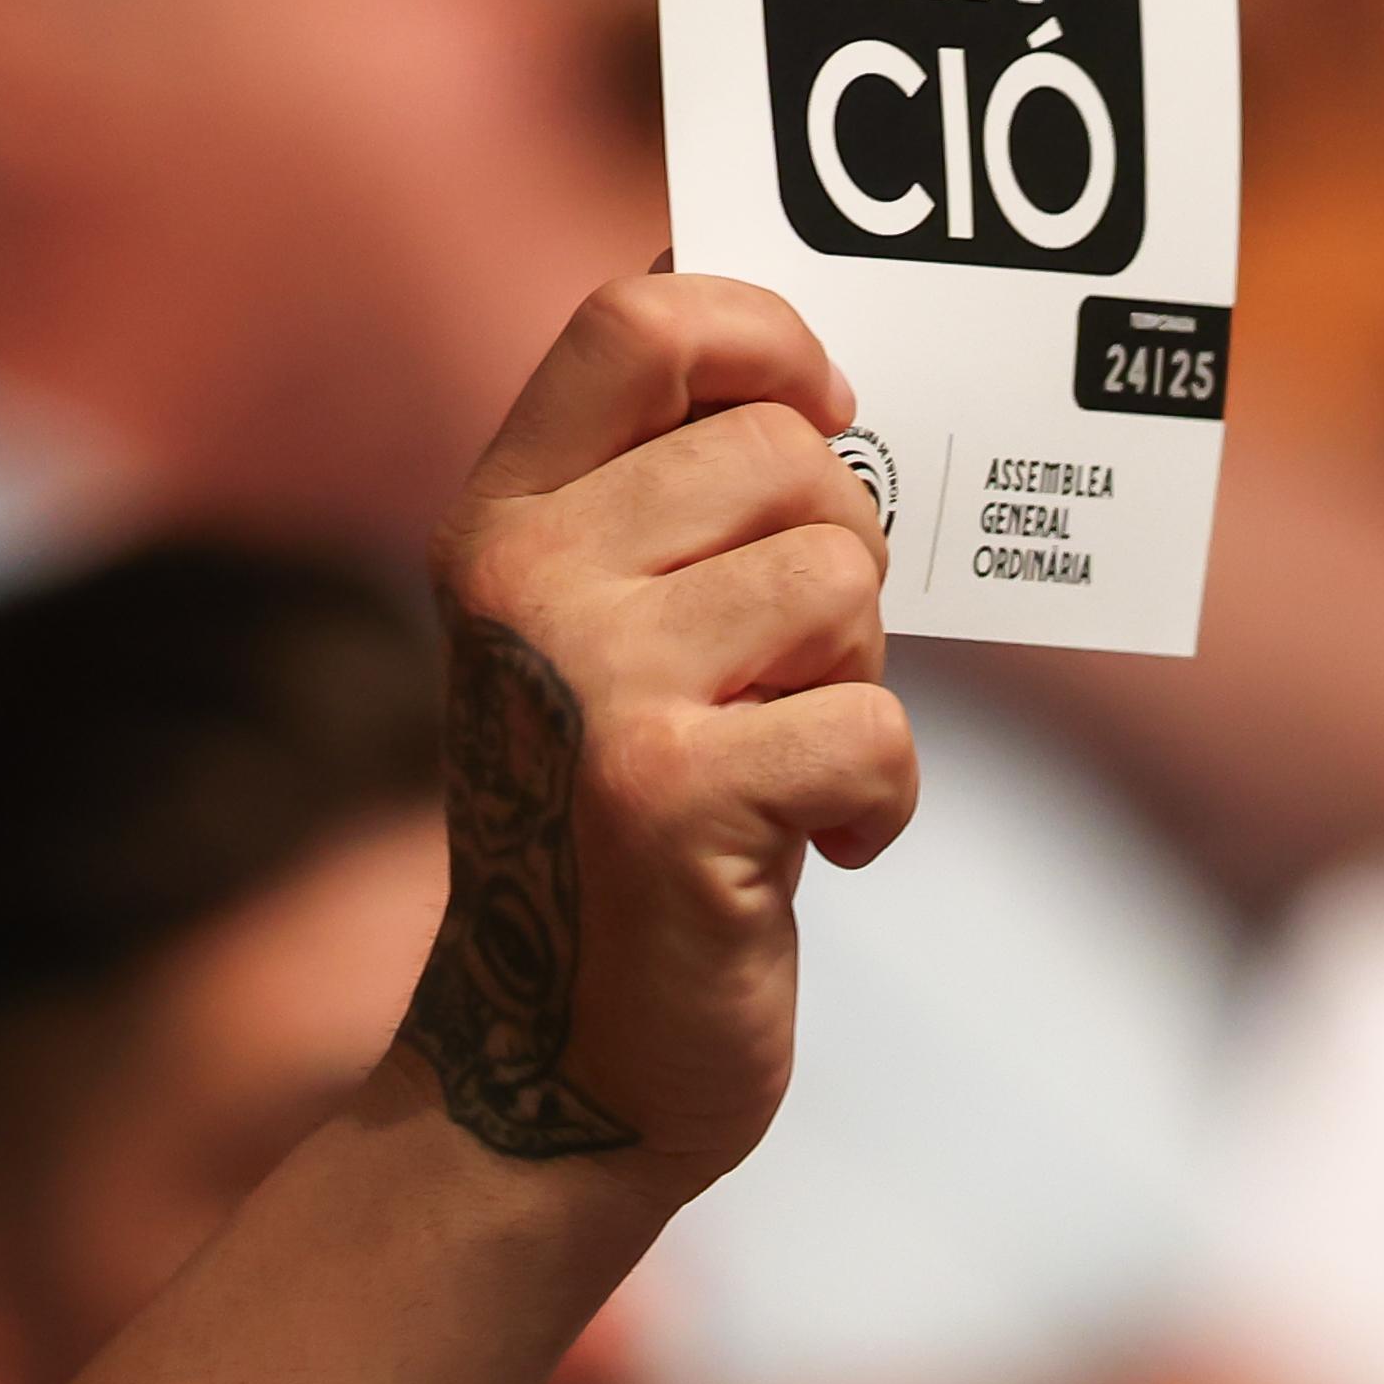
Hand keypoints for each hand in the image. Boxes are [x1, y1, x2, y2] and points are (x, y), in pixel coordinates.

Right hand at [405, 274, 916, 1193]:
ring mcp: (586, 687)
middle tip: (795, 675)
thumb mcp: (614, 631)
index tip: (828, 412)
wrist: (561, 1064)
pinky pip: (873, 723)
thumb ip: (676, 496)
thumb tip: (809, 352)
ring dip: (859, 680)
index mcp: (501, 518)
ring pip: (842, 581)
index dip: (771, 336)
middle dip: (844, 557)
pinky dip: (882, 797)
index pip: (638, 319)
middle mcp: (521, 583)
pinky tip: (820, 849)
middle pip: (788, 454)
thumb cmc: (631, 821)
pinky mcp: (665, 798)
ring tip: (788, 761)